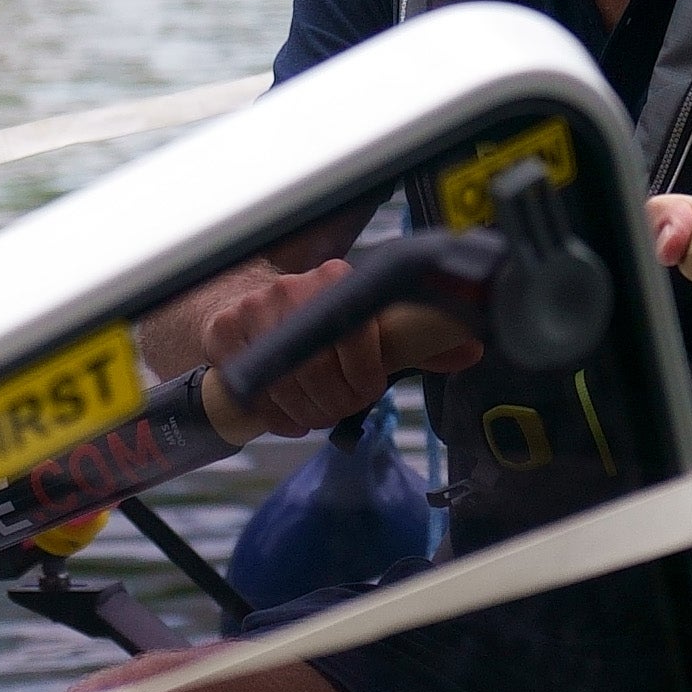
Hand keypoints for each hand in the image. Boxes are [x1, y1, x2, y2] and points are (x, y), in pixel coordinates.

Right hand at [174, 262, 470, 436]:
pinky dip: (272, 412)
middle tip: (339, 408)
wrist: (250, 304)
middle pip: (318, 369)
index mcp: (335, 279)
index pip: (356, 335)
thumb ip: (419, 340)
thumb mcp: (371, 326)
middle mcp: (291, 289)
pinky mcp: (222, 333)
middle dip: (334, 402)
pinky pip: (250, 390)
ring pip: (284, 384)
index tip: (368, 389)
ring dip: (305, 411)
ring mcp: (252, 310)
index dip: (363, 376)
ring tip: (315, 411)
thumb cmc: (318, 322)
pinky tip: (283, 409)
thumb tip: (469, 348)